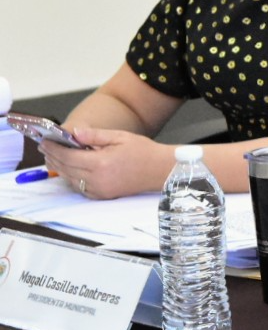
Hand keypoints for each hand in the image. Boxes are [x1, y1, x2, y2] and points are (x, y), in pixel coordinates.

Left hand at [42, 126, 174, 199]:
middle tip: (44, 148)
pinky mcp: (102, 196)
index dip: (53, 148)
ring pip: (70, 179)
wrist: (160, 170)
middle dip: (53, 157)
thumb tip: (73, 133)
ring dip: (60, 168)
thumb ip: (94, 136)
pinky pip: (80, 187)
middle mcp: (97, 179)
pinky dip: (71, 178)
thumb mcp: (120, 137)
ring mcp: (99, 190)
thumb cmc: (143, 151)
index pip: (67, 156)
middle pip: (65, 168)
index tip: (44, 141)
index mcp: (100, 163)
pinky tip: (70, 169)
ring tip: (54, 157)